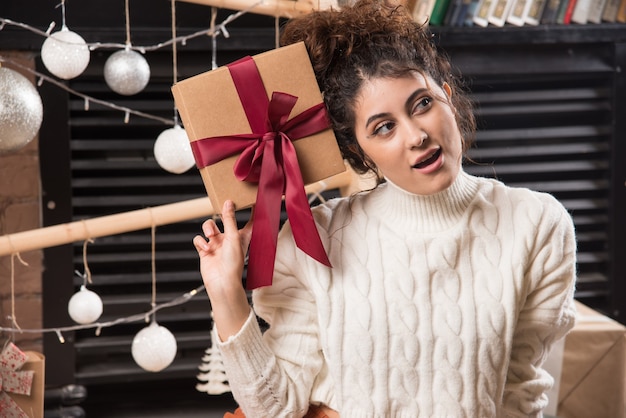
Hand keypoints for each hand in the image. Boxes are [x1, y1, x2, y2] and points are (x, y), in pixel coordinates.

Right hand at [193, 200, 252, 338]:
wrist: (222, 283)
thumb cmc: (233, 263)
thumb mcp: (233, 237)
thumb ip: (230, 219)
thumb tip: (228, 202)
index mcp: (242, 236)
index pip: (250, 220)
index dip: (252, 210)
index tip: (253, 199)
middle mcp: (229, 238)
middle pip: (224, 219)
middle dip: (221, 215)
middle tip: (222, 205)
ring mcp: (217, 244)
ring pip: (208, 226)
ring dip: (207, 228)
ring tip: (211, 235)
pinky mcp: (205, 251)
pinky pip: (199, 239)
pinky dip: (201, 242)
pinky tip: (206, 249)